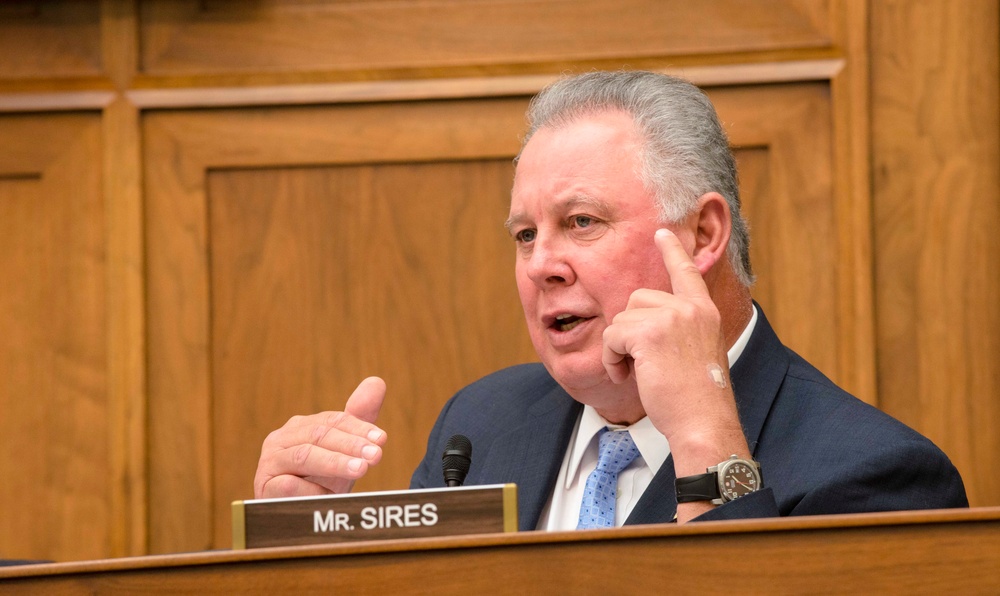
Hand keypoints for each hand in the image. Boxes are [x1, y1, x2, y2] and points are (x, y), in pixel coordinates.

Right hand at [253, 377, 387, 497]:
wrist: (295, 517)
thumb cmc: (320, 480)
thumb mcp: (344, 450)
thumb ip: (359, 417)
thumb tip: (377, 381)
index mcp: (300, 427)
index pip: (332, 420)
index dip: (358, 428)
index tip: (381, 439)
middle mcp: (281, 440)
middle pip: (318, 435)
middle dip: (350, 444)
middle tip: (376, 455)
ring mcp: (270, 462)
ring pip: (304, 456)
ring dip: (335, 462)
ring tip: (361, 469)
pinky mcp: (264, 487)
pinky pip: (289, 485)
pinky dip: (311, 489)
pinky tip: (330, 496)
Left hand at [602, 229, 748, 484]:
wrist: (703, 421)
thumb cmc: (696, 399)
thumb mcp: (693, 353)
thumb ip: (675, 330)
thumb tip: (639, 323)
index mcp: (704, 312)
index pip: (686, 272)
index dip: (672, 251)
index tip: (661, 232)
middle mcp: (690, 308)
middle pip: (637, 299)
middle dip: (628, 331)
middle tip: (638, 362)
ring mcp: (672, 317)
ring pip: (621, 319)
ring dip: (618, 348)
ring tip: (634, 372)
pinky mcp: (650, 332)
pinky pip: (613, 336)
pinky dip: (611, 358)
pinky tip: (625, 376)